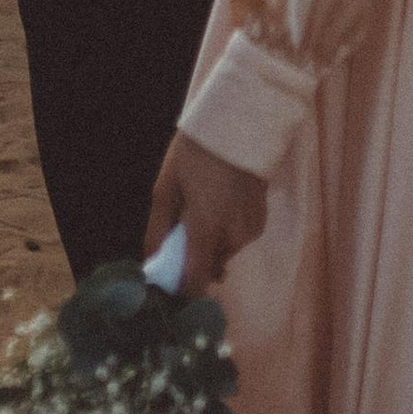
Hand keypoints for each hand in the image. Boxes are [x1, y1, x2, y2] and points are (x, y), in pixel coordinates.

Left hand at [145, 130, 267, 294]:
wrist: (240, 123)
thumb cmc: (196, 152)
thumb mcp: (166, 186)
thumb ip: (158, 229)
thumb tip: (152, 263)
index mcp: (206, 228)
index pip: (195, 282)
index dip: (180, 289)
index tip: (168, 282)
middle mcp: (232, 237)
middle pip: (208, 267)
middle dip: (193, 257)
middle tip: (183, 228)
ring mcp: (250, 232)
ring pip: (223, 253)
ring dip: (210, 243)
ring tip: (204, 207)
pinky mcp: (260, 224)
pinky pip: (237, 240)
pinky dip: (226, 232)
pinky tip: (222, 205)